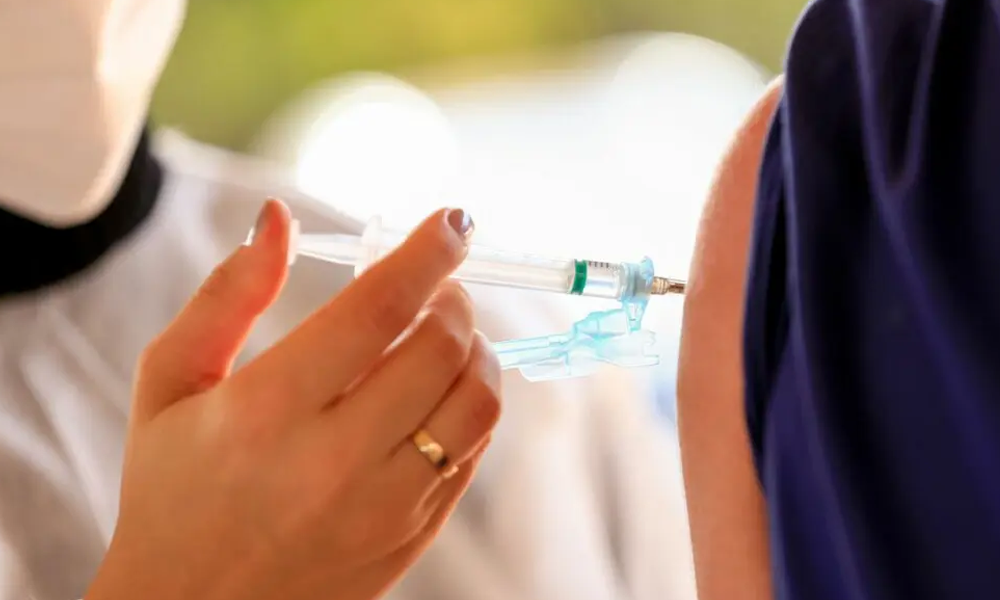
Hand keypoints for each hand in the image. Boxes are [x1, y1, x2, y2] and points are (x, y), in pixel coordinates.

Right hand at [86, 200, 500, 599]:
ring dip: (476, 351)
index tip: (453, 221)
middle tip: (439, 285)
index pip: (377, 309)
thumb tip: (280, 217)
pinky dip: (470, 406)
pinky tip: (438, 393)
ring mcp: (382, 508)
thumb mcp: (169, 384)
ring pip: (476, 405)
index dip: (428, 252)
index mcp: (266, 410)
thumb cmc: (172, 489)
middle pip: (441, 350)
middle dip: (455, 298)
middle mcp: (333, 461)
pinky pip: (473, 455)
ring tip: (446, 336)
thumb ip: (227, 294)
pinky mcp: (410, 538)